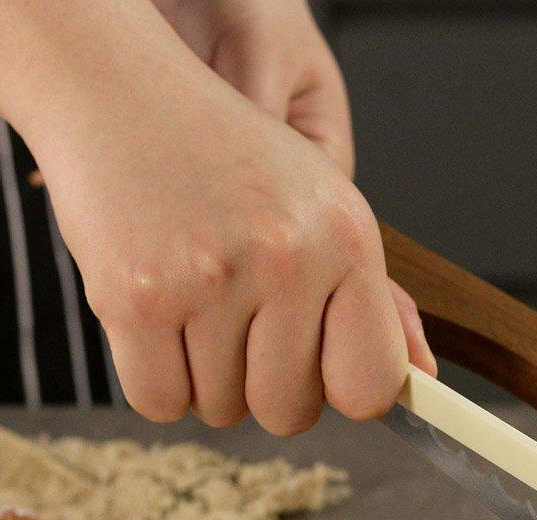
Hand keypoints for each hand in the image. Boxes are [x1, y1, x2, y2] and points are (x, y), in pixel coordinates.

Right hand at [30, 24, 434, 432]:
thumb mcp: (321, 209)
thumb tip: (422, 377)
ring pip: (221, 411)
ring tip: (194, 301)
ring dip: (206, 378)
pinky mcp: (136, 299)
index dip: (340, 389)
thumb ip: (377, 300)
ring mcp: (209, 278)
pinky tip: (157, 319)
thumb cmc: (225, 160)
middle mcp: (286, 256)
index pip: (370, 385)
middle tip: (240, 323)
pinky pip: (160, 403)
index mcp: (346, 237)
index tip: (319, 367)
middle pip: (289, 413)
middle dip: (264, 388)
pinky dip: (157, 380)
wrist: (114, 89)